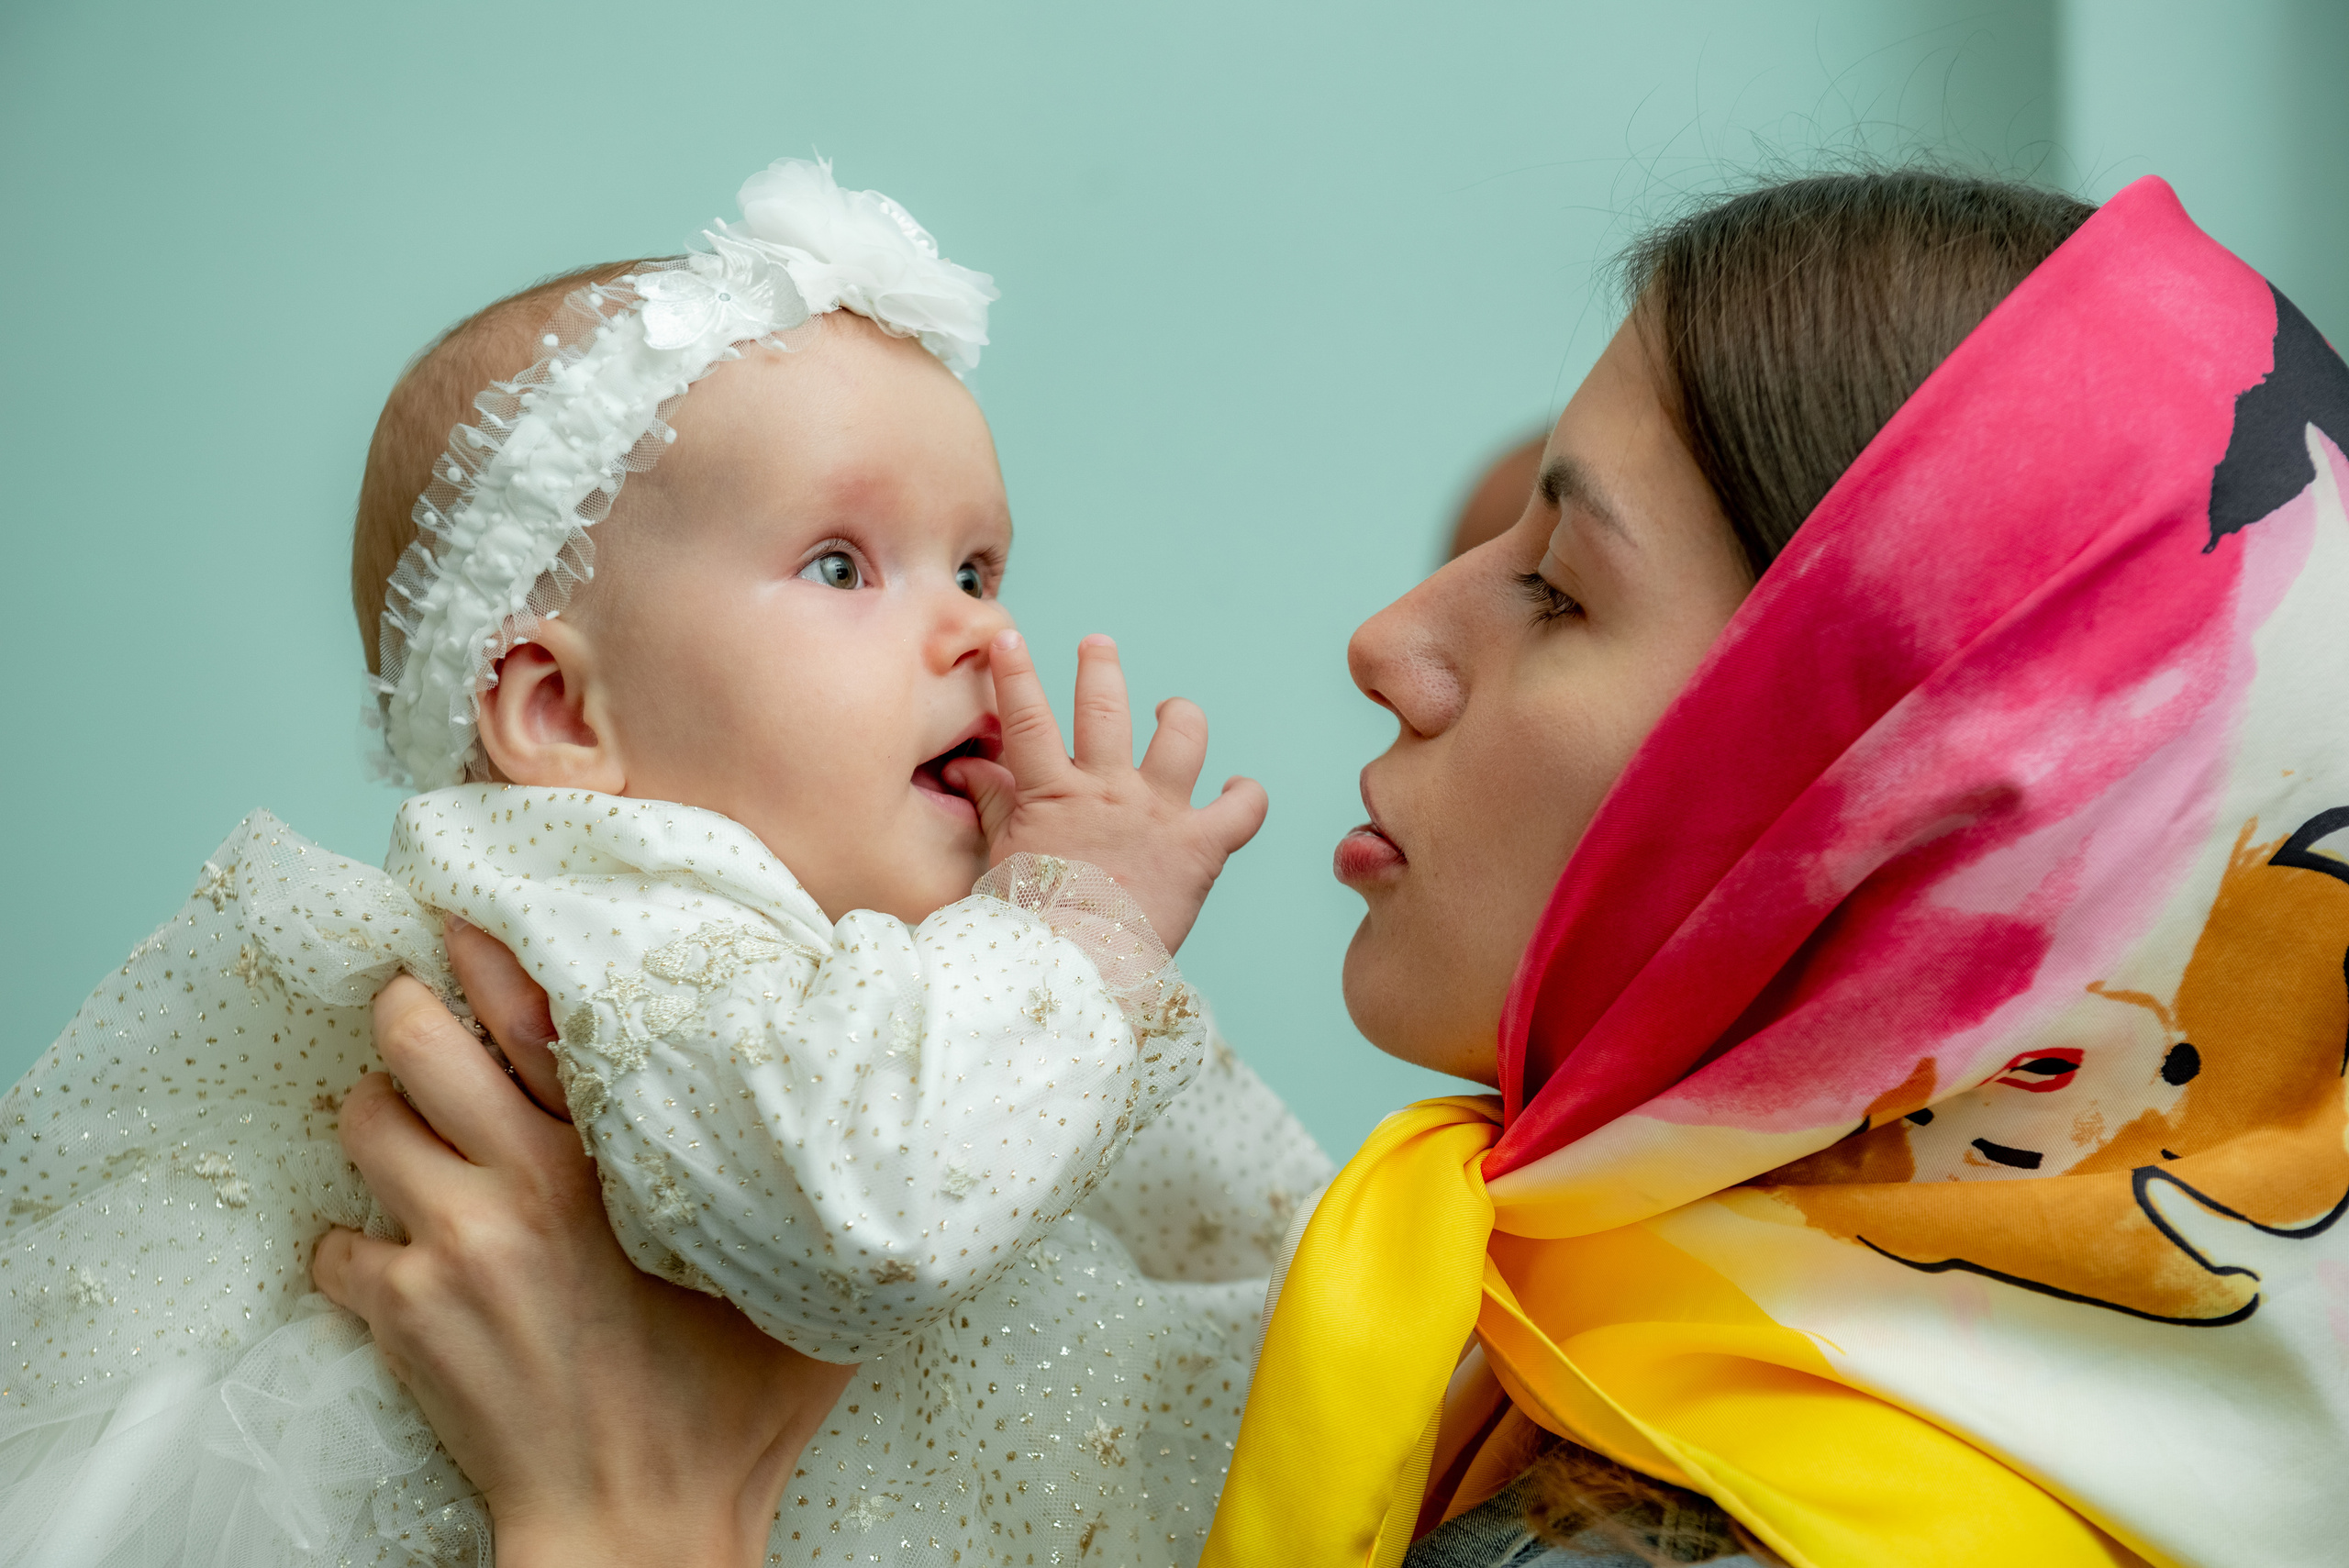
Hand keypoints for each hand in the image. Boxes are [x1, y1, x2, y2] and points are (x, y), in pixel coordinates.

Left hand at [311, 920, 854, 1567]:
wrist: (636, 1526)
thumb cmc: (730, 1408)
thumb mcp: (783, 1277)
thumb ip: (790, 1183)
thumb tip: (855, 1106)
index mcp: (610, 1165)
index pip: (526, 1016)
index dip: (487, 952)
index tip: (468, 918)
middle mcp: (516, 1190)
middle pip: (410, 1043)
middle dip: (408, 1015)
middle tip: (428, 1018)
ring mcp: (445, 1251)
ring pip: (362, 1123)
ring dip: (384, 1115)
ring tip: (422, 1131)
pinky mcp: (396, 1317)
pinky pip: (335, 1242)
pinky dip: (360, 1237)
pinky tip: (408, 1252)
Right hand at [943, 630, 1267, 952]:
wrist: (1076, 968)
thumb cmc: (1031, 923)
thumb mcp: (1002, 857)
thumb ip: (994, 805)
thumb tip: (967, 769)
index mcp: (1053, 794)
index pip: (1027, 717)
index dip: (1016, 672)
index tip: (1008, 637)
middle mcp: (1108, 790)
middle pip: (1105, 707)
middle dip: (1100, 668)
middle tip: (1097, 646)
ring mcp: (1157, 812)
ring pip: (1181, 737)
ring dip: (1179, 714)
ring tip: (1172, 710)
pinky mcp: (1200, 846)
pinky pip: (1241, 809)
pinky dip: (1246, 796)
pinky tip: (1239, 790)